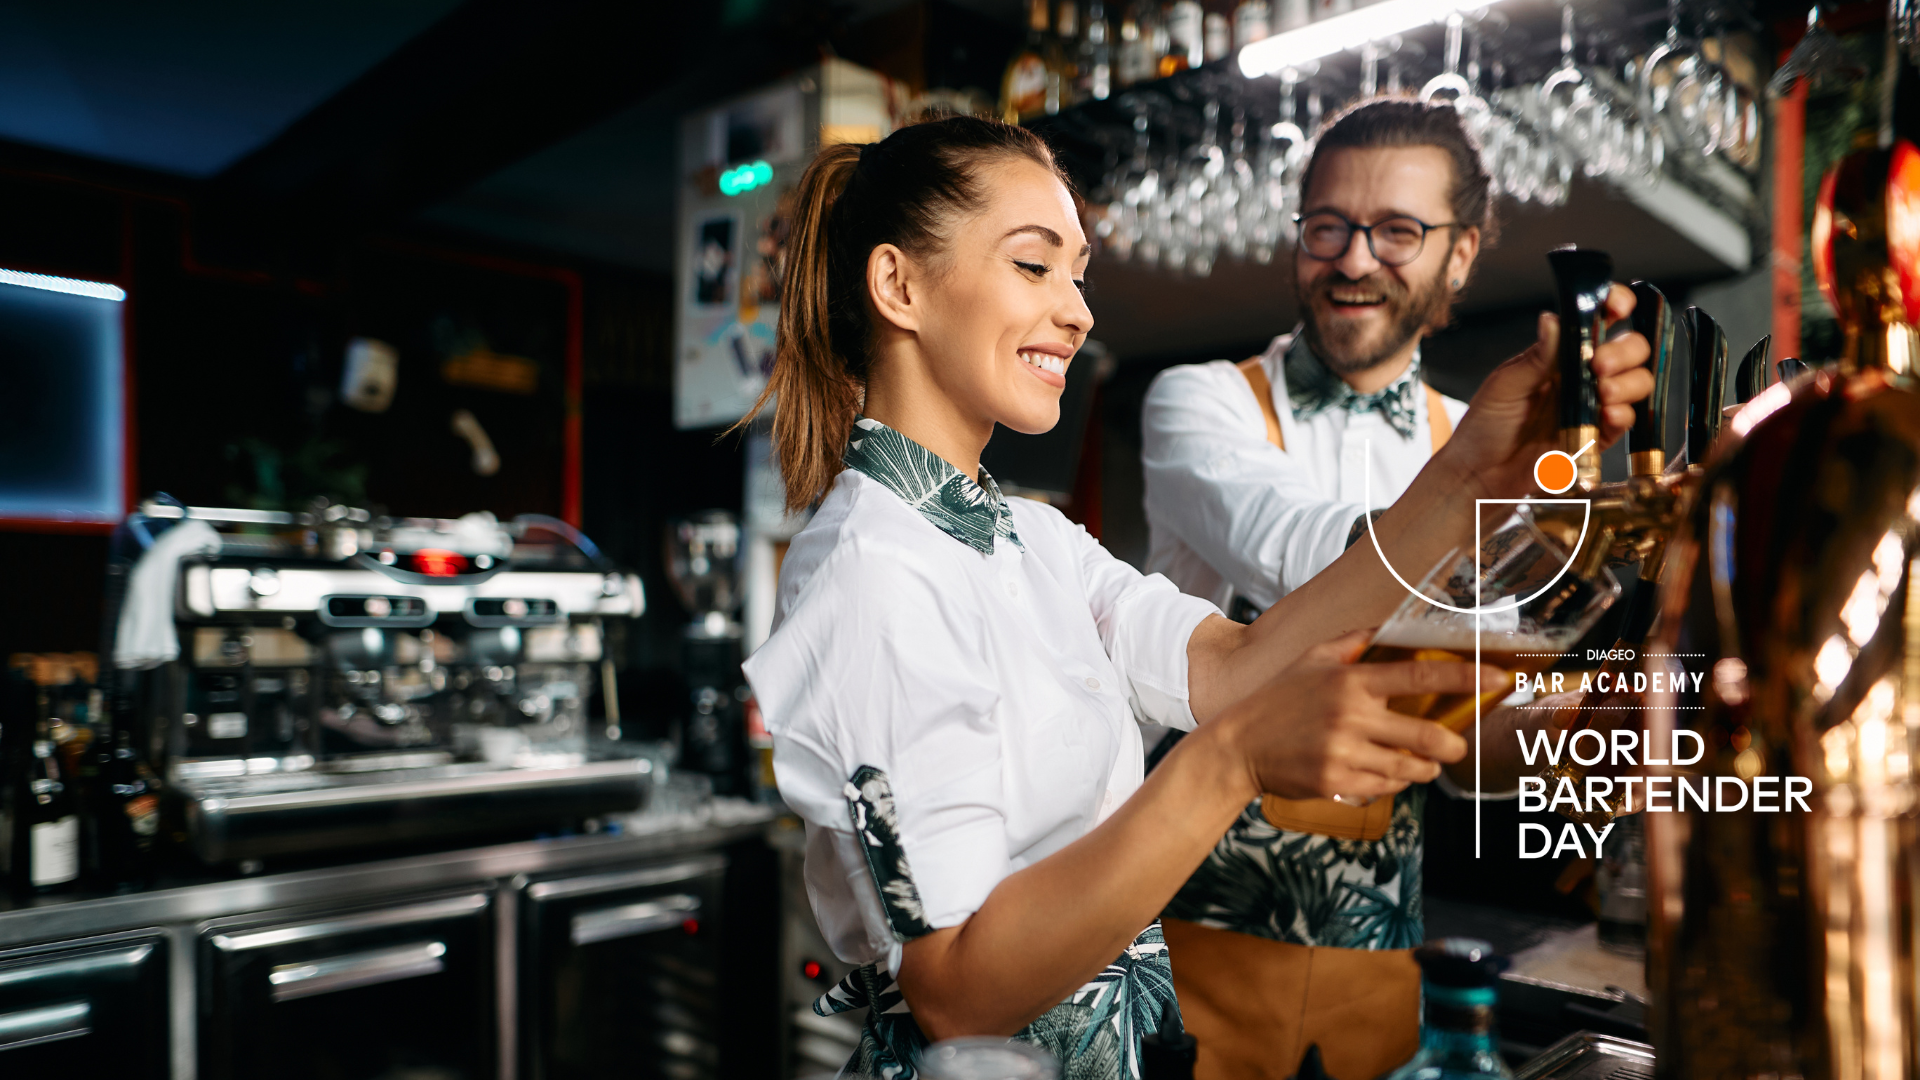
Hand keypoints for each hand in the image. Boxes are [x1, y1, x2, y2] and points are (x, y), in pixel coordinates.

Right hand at [1226, 630, 1484, 800]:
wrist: (1238, 746)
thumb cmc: (1277, 699)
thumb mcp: (1311, 659)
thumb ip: (1352, 641)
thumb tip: (1386, 626)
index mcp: (1352, 681)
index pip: (1421, 674)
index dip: (1464, 676)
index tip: (1495, 679)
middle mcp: (1352, 716)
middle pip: (1426, 735)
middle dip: (1451, 745)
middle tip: (1456, 746)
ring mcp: (1345, 752)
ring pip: (1409, 768)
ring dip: (1424, 768)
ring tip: (1423, 763)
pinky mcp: (1337, 782)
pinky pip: (1385, 787)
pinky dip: (1393, 781)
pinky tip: (1384, 772)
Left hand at [1438, 284, 1653, 502]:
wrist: (1480, 474)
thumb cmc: (1485, 425)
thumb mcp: (1506, 384)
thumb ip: (1537, 356)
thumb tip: (1553, 319)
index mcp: (1560, 354)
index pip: (1598, 320)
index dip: (1615, 306)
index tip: (1617, 307)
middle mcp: (1582, 375)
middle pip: (1630, 348)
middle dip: (1624, 351)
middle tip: (1599, 364)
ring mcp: (1593, 404)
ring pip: (1636, 381)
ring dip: (1628, 382)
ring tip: (1602, 392)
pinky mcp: (1597, 435)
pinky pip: (1625, 420)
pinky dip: (1622, 414)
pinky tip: (1606, 414)